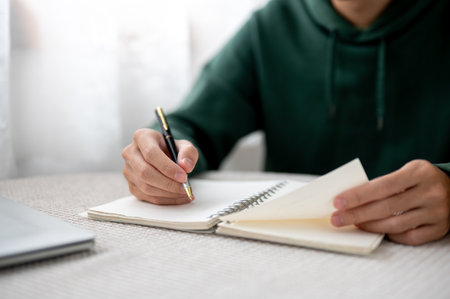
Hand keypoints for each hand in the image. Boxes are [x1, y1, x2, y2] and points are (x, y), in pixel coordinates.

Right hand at [121, 128, 198, 204]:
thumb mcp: (184, 145)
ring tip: (185, 192)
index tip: (183, 176)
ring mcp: (128, 170)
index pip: (151, 153)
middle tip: (185, 187)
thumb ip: (188, 152)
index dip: (167, 167)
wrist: (165, 156)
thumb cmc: (172, 149)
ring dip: (168, 193)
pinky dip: (165, 200)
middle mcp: (130, 153)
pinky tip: (178, 197)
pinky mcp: (132, 185)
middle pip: (145, 172)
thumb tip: (186, 166)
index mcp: (142, 137)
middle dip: (168, 183)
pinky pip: (147, 197)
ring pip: (146, 187)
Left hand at [331, 160, 449, 244]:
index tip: (337, 202)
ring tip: (354, 224)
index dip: (357, 196)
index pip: (382, 186)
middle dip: (357, 215)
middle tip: (337, 218)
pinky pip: (409, 237)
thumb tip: (350, 198)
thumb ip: (383, 183)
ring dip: (369, 226)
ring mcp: (437, 212)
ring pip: (395, 225)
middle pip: (386, 208)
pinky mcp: (439, 229)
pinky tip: (377, 230)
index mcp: (419, 173)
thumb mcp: (406, 171)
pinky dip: (390, 235)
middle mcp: (430, 193)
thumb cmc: (420, 179)